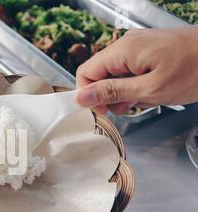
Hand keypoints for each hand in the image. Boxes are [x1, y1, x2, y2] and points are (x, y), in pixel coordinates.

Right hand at [76, 26, 197, 114]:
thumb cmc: (195, 70)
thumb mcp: (150, 90)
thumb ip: (112, 92)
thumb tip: (81, 97)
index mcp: (123, 51)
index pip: (86, 73)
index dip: (88, 95)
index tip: (101, 110)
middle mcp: (127, 45)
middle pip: (99, 75)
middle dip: (109, 96)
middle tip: (129, 107)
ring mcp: (138, 48)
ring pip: (115, 76)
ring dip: (124, 93)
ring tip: (145, 100)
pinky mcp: (147, 53)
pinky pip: (130, 72)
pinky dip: (136, 86)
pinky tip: (152, 92)